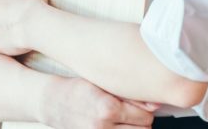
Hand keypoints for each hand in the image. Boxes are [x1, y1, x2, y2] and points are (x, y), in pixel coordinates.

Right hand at [39, 76, 157, 128]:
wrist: (52, 102)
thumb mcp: (102, 84)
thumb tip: (155, 104)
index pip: (145, 115)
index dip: (147, 109)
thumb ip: (128, 94)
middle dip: (143, 120)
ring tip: (127, 119)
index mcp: (108, 108)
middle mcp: (103, 126)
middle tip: (136, 111)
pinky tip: (118, 126)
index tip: (143, 104)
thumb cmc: (77, 88)